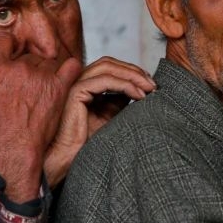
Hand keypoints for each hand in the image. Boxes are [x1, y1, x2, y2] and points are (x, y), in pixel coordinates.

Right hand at [0, 32, 82, 202]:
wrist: (13, 153)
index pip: (4, 40)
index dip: (6, 47)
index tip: (8, 56)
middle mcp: (20, 69)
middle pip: (27, 54)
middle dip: (25, 66)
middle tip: (23, 85)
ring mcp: (41, 78)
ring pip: (47, 62)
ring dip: (45, 71)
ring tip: (40, 89)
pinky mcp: (59, 89)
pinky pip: (72, 67)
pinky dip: (70, 68)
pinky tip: (65, 76)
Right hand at [44, 57, 155, 185]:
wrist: (69, 159)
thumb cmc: (86, 143)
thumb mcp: (110, 117)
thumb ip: (120, 100)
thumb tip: (141, 88)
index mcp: (86, 85)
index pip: (110, 68)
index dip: (132, 72)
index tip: (151, 85)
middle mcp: (79, 81)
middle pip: (109, 63)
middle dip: (134, 71)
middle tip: (153, 85)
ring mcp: (76, 84)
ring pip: (107, 67)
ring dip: (132, 75)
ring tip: (149, 88)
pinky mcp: (76, 92)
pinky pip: (105, 80)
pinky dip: (125, 84)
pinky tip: (139, 95)